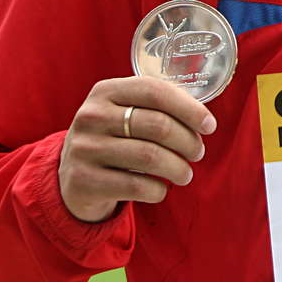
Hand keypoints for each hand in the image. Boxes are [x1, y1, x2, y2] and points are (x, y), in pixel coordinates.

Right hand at [59, 76, 216, 222]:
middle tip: (198, 153)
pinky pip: (136, 186)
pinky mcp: (82, 181)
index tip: (210, 125)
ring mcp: (83, 149)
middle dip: (188, 142)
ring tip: (185, 174)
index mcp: (106, 91)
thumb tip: (204, 120)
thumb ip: (157, 107)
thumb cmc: (114, 139)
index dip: (189, 109)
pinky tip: (160, 189)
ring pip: (150, 157)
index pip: (155, 91)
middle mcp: (91, 116)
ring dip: (178, 168)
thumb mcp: (124, 113)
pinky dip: (158, 190)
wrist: (72, 176)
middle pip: (158, 126)